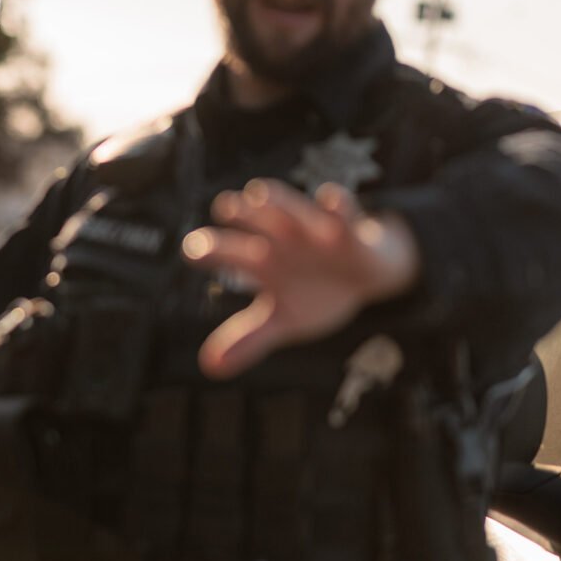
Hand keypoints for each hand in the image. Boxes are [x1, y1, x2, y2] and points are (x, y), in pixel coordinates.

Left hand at [181, 179, 418, 378]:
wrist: (367, 273)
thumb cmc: (315, 292)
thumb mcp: (283, 320)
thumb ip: (247, 341)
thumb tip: (208, 367)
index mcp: (259, 260)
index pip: (224, 251)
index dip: (207, 250)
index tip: (193, 251)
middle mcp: (279, 238)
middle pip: (253, 221)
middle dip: (239, 213)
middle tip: (225, 208)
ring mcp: (312, 229)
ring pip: (291, 208)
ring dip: (277, 201)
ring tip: (258, 193)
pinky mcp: (348, 227)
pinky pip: (343, 211)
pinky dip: (338, 204)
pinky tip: (330, 197)